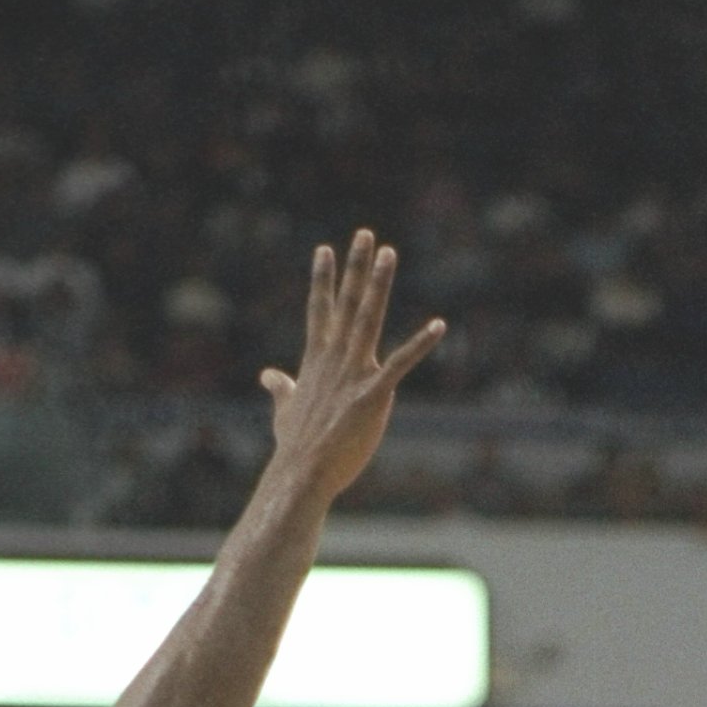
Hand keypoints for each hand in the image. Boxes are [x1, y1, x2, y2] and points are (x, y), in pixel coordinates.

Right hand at [260, 232, 445, 500]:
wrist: (302, 473)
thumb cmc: (296, 447)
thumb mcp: (285, 410)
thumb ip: (281, 389)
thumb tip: (268, 376)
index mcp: (316, 360)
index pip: (320, 310)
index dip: (323, 278)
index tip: (325, 249)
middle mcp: (334, 358)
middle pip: (346, 302)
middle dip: (356, 267)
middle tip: (365, 234)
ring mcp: (353, 374)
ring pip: (368, 318)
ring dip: (378, 284)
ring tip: (388, 253)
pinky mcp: (373, 395)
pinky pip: (401, 363)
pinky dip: (420, 343)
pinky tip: (438, 325)